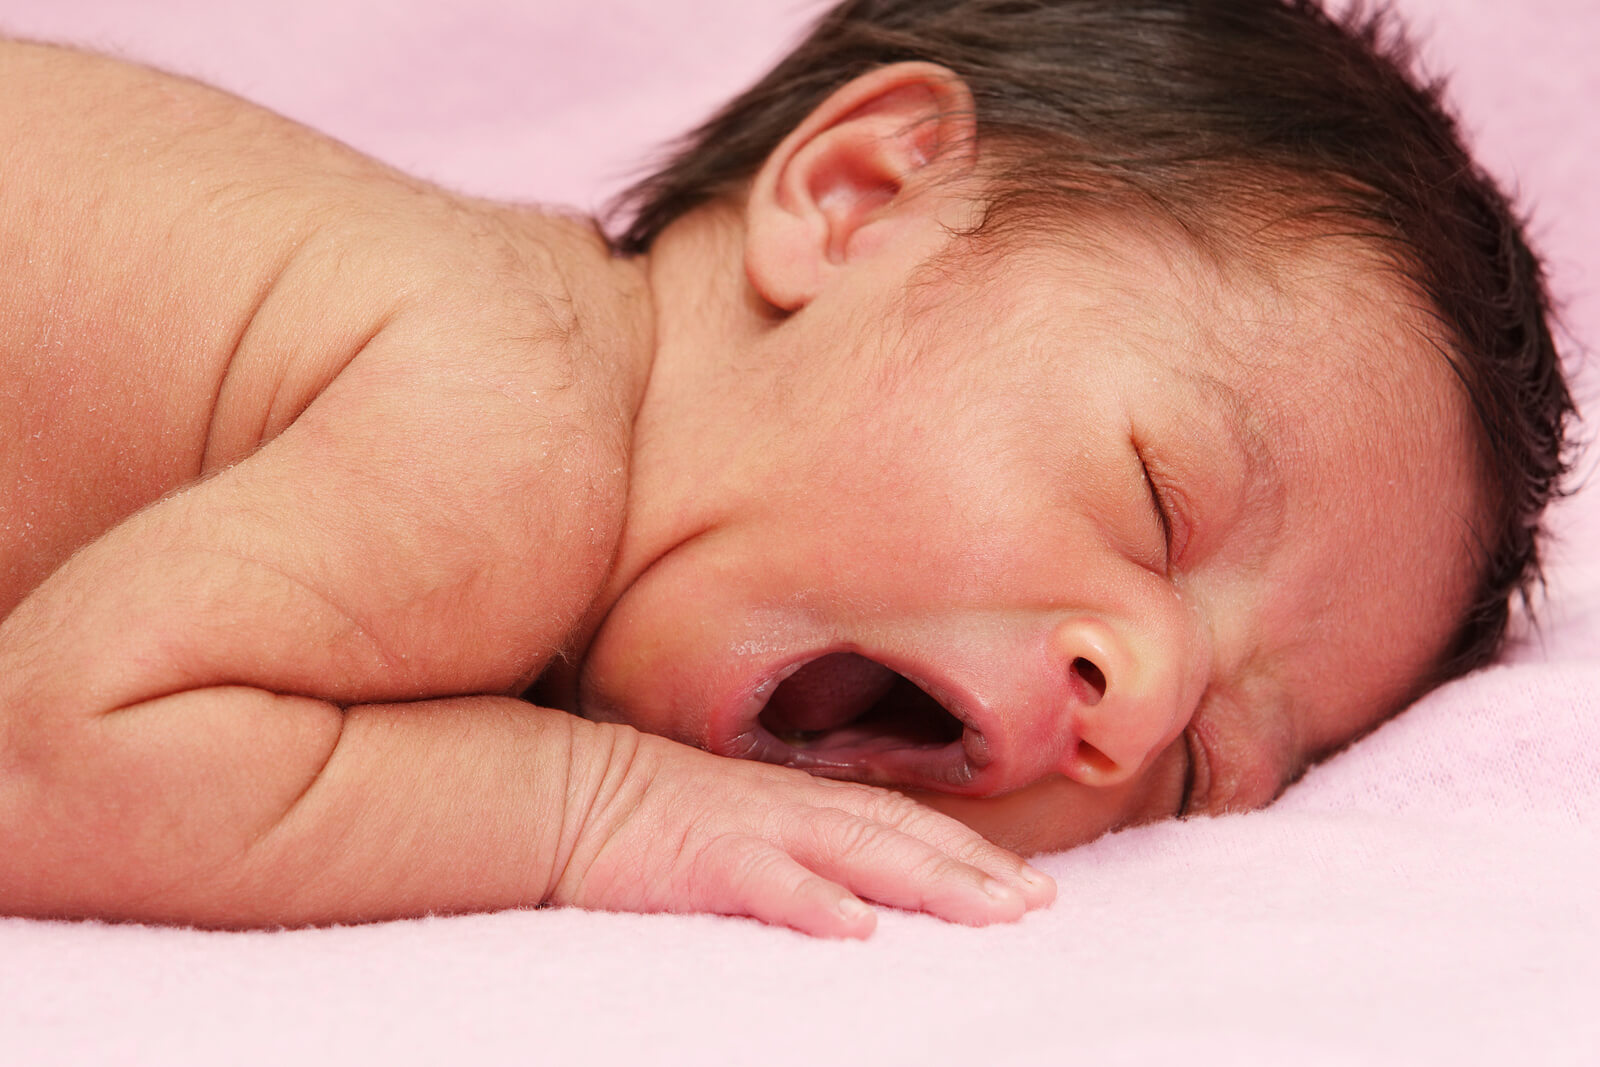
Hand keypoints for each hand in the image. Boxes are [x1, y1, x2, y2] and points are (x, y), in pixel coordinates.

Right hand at [548, 726, 1055, 936]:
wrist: (568, 794)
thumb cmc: (653, 816)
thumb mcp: (741, 821)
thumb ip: (800, 843)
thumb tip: (860, 886)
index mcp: (803, 800)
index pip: (904, 822)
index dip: (969, 852)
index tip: (1030, 886)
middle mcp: (793, 807)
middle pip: (901, 835)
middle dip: (975, 869)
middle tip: (1039, 905)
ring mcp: (752, 828)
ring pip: (857, 850)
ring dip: (928, 879)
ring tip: (989, 910)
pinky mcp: (703, 857)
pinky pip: (766, 879)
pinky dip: (814, 899)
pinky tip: (857, 925)